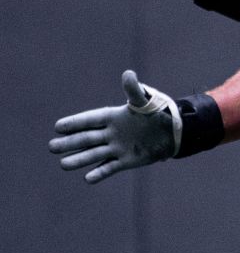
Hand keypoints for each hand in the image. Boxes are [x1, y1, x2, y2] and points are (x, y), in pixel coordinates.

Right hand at [49, 70, 180, 183]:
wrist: (172, 131)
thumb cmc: (156, 112)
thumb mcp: (145, 101)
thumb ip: (134, 90)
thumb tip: (128, 73)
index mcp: (113, 117)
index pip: (91, 120)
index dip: (75, 122)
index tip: (58, 126)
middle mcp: (111, 133)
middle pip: (87, 138)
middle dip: (70, 142)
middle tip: (52, 147)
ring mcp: (117, 148)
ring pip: (94, 154)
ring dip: (79, 159)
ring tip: (63, 164)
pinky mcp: (126, 160)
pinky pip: (110, 167)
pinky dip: (99, 173)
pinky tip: (87, 179)